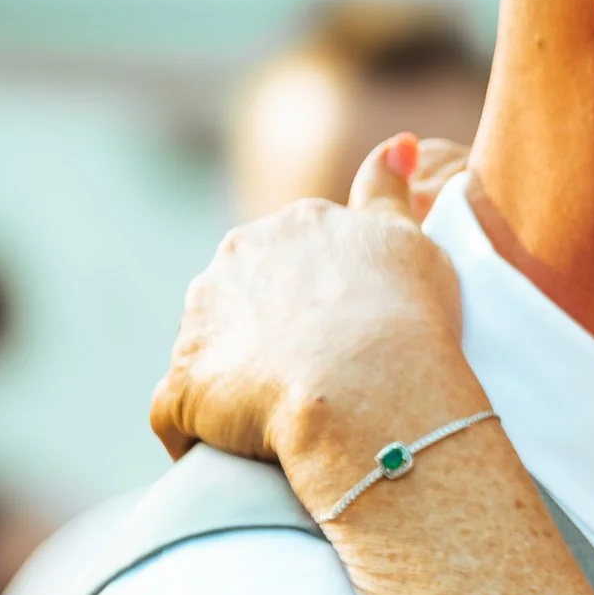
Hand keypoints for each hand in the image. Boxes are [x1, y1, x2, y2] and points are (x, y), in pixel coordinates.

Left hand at [150, 135, 481, 471]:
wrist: (370, 392)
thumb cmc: (407, 318)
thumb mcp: (412, 238)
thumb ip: (391, 190)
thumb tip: (395, 141)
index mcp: (291, 226)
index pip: (291, 258)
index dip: (321, 302)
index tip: (352, 334)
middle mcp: (234, 260)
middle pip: (242, 299)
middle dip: (270, 334)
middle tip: (325, 377)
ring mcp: (200, 323)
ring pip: (211, 353)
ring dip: (238, 381)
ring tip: (290, 420)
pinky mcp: (181, 387)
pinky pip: (181, 416)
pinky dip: (204, 435)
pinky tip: (246, 453)